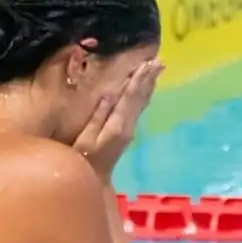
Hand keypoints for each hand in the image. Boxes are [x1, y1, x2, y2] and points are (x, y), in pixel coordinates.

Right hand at [74, 59, 163, 178]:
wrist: (95, 182)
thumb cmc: (82, 160)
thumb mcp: (85, 140)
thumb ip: (97, 118)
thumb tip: (108, 96)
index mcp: (118, 125)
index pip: (130, 97)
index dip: (138, 79)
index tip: (147, 63)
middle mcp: (128, 126)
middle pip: (140, 97)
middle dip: (148, 78)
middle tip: (158, 61)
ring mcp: (129, 130)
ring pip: (142, 102)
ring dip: (148, 85)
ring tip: (156, 69)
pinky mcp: (127, 133)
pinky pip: (138, 109)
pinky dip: (143, 95)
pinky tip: (146, 89)